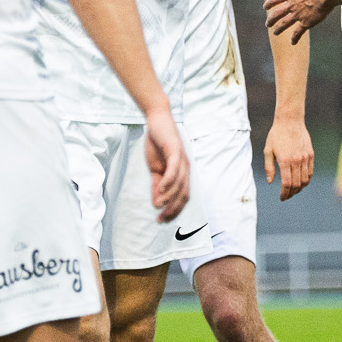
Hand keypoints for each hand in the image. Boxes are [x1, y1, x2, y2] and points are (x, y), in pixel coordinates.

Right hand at [141, 107, 190, 222]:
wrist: (157, 121)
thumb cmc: (157, 145)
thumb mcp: (155, 169)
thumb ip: (157, 186)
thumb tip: (156, 203)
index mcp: (182, 174)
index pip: (182, 197)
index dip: (174, 210)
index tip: (163, 220)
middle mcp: (186, 169)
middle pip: (183, 194)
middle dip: (173, 209)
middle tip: (161, 218)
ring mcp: (182, 160)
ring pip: (179, 184)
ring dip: (169, 197)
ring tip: (159, 206)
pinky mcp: (175, 150)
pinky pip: (174, 169)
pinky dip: (169, 181)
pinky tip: (162, 189)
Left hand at [264, 0, 332, 43]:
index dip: (269, 3)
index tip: (264, 6)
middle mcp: (292, 5)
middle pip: (277, 14)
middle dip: (271, 19)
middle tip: (267, 24)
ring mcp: (298, 14)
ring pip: (285, 24)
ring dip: (279, 29)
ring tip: (275, 33)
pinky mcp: (307, 22)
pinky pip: (299, 32)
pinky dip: (295, 37)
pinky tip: (292, 42)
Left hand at [264, 117, 314, 200]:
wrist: (290, 120)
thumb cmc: (276, 135)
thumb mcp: (268, 150)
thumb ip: (269, 168)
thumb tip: (270, 182)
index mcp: (284, 161)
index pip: (287, 184)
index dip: (284, 193)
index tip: (282, 198)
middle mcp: (296, 161)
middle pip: (296, 184)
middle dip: (291, 193)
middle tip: (286, 196)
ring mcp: (305, 158)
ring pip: (305, 180)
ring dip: (299, 188)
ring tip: (293, 191)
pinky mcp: (310, 155)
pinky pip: (310, 172)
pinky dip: (306, 180)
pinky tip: (301, 182)